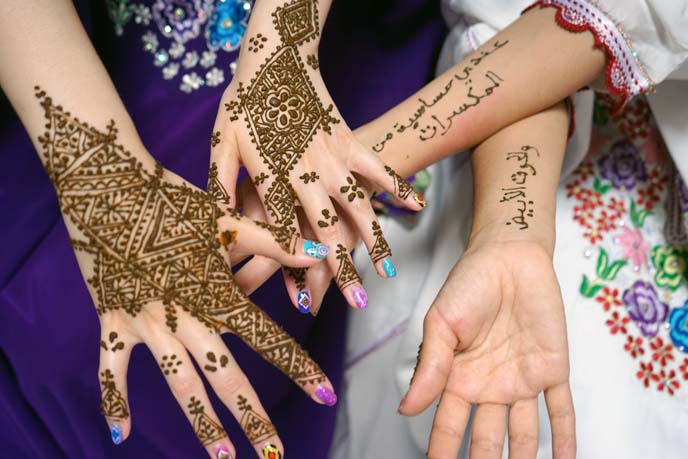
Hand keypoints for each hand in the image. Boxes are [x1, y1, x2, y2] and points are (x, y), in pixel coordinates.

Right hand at [36, 89, 334, 458]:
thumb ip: (274, 241)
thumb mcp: (226, 219)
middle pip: (225, 376)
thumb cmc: (173, 198)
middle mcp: (187, 315)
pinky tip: (121, 434)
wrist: (109, 184)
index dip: (300, 368)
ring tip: (224, 456)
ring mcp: (147, 321)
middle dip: (253, 417)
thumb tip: (320, 254)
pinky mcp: (113, 318)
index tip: (326, 395)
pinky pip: (112, 366)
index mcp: (218, 293)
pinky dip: (113, 398)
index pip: (268, 339)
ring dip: (200, 421)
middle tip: (276, 454)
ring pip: (177, 381)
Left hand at [208, 0, 423, 311]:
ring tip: (387, 274)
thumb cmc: (244, 101)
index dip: (292, 268)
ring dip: (375, 242)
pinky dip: (398, 187)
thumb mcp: (221, 142)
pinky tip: (417, 208)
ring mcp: (334, 156)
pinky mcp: (351, 140)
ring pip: (359, 206)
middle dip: (342, 269)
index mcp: (272, 174)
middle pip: (327, 228)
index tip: (301, 300)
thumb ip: (221, 184)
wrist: (277, 56)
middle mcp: (307, 170)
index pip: (284, 230)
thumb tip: (221, 221)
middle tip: (355, 302)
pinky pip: (378, 168)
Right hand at [399, 239, 574, 458]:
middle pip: (486, 439)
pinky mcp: (551, 369)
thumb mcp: (442, 324)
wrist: (509, 257)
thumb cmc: (469, 285)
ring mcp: (521, 380)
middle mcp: (489, 386)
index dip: (442, 453)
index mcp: (457, 378)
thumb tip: (407, 410)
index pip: (448, 427)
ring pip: (523, 433)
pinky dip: (565, 437)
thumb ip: (430, 367)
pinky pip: (561, 409)